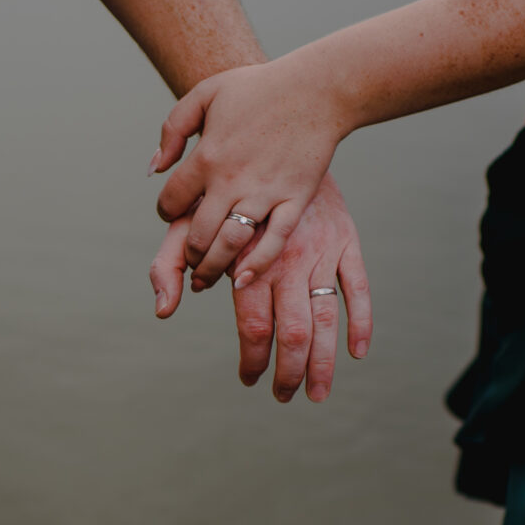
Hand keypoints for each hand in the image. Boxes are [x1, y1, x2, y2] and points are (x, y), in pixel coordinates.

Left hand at [148, 52, 349, 289]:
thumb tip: (154, 168)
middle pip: (197, 234)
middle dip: (188, 254)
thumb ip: (172, 129)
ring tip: (205, 277)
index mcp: (206, 156)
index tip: (174, 213)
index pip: (171, 200)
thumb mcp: (205, 94)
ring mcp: (264, 193)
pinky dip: (255, 266)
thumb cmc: (259, 88)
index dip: (167, 211)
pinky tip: (241, 279)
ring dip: (212, 268)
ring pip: (229, 245)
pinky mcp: (294, 200)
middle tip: (189, 259)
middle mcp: (231, 180)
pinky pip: (273, 242)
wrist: (316, 89)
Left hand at [151, 173, 371, 402]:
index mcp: (247, 256)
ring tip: (316, 394)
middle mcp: (287, 257)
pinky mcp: (347, 239)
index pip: (252, 324)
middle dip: (289, 373)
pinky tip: (357, 352)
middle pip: (293, 330)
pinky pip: (359, 287)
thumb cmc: (222, 180)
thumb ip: (171, 263)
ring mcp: (321, 250)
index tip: (248, 379)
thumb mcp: (187, 216)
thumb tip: (162, 309)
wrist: (276, 127)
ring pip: (326, 318)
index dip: (251, 359)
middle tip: (283, 397)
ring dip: (323, 362)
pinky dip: (362, 322)